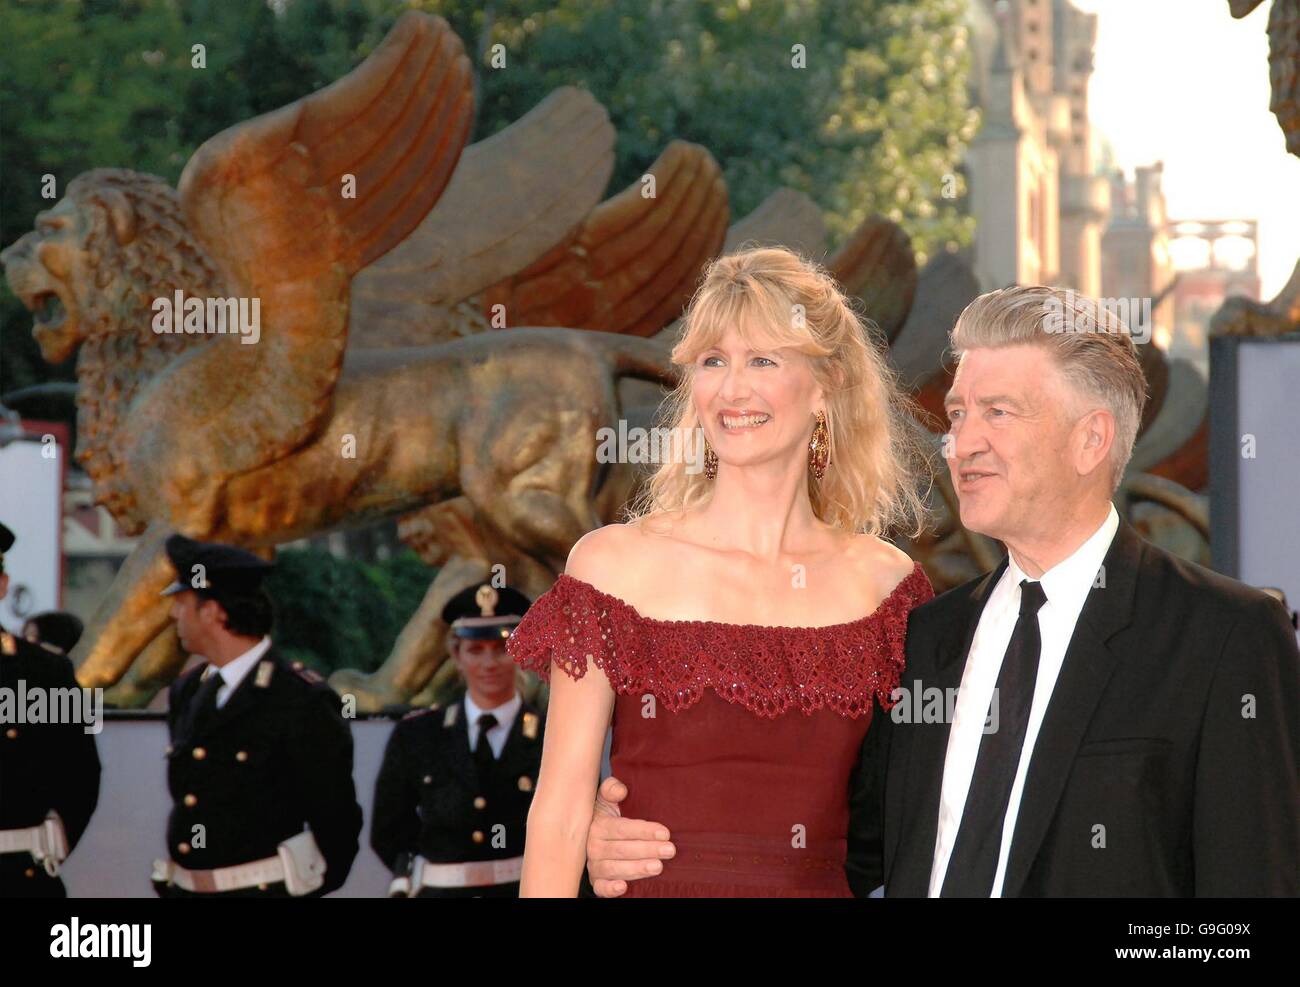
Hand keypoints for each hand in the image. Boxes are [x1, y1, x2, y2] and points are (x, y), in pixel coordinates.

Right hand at [586, 775, 674, 896]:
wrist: (594, 833)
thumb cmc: (608, 815)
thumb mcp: (608, 798)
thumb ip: (612, 788)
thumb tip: (621, 791)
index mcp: (599, 825)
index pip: (622, 829)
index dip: (643, 831)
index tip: (665, 832)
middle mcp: (594, 846)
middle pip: (622, 850)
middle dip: (647, 850)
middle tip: (669, 850)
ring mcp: (595, 864)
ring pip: (614, 869)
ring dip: (636, 869)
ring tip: (658, 867)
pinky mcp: (597, 881)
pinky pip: (600, 887)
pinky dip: (610, 889)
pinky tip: (623, 887)